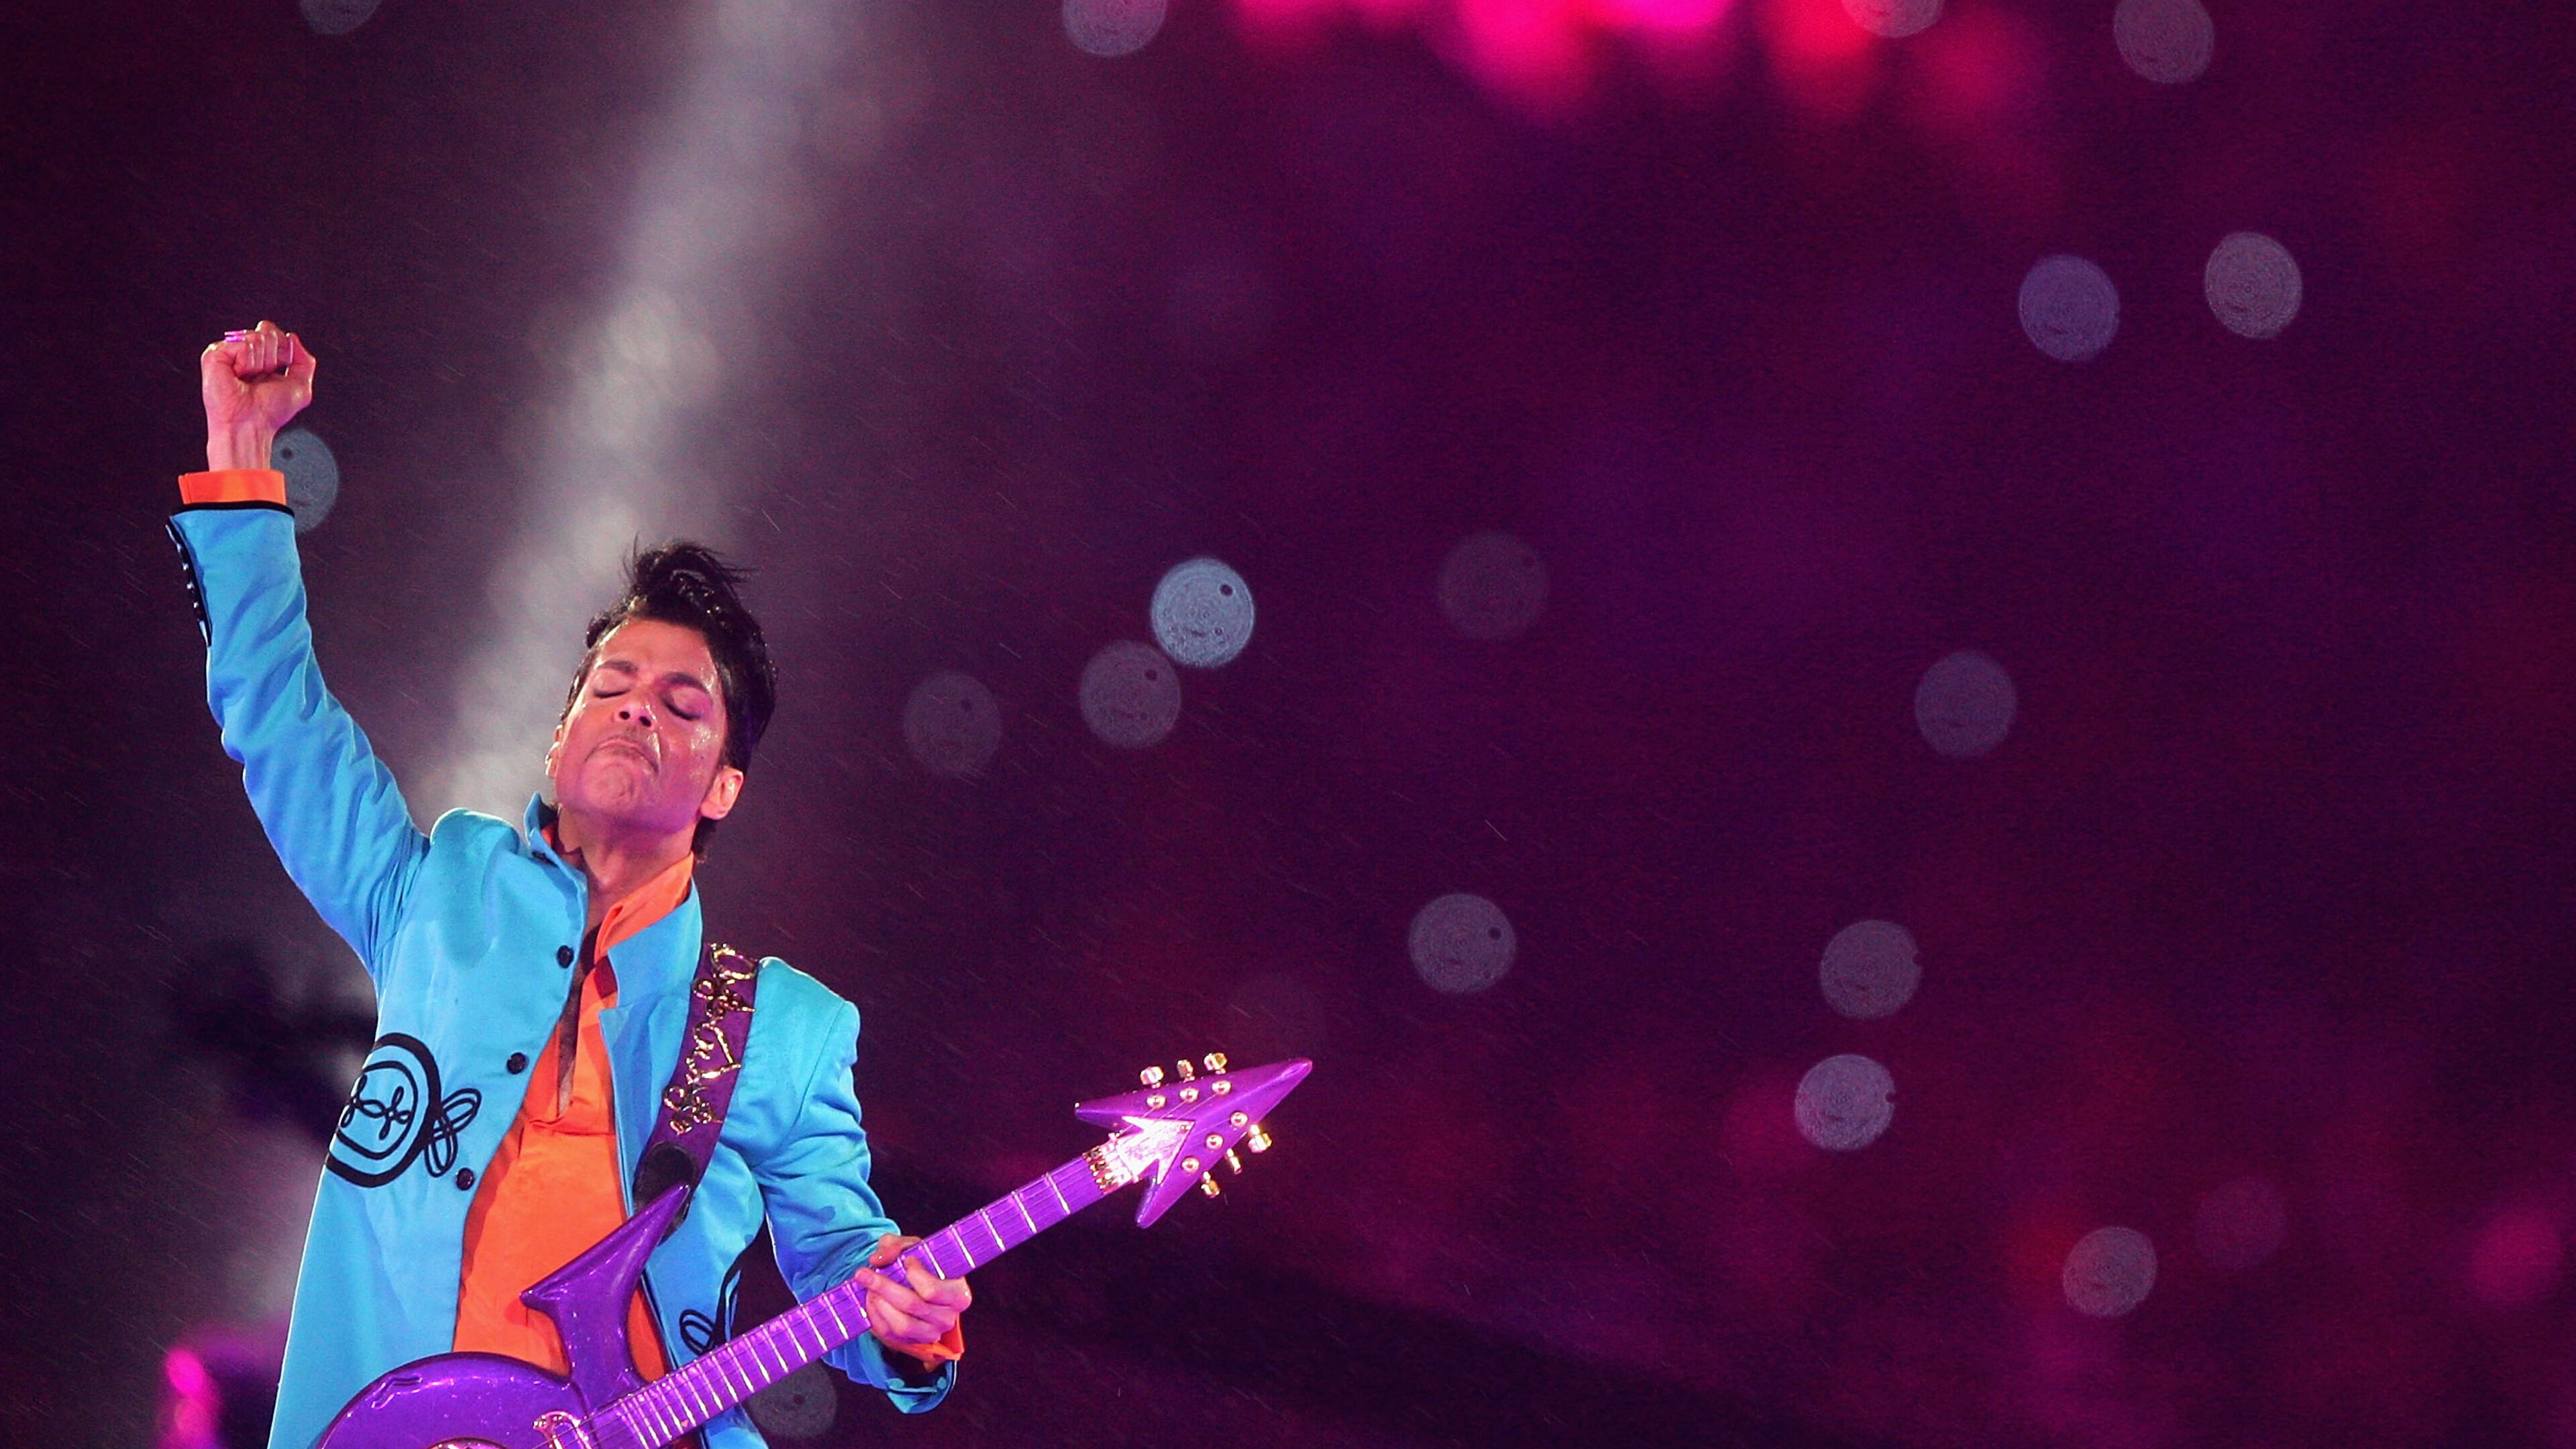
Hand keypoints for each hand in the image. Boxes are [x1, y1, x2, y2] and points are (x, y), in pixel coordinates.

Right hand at [200, 320, 316, 469]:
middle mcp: (242, 352)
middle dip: (272, 358)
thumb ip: (304, 360)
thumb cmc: (270, 412)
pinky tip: (237, 376)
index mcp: (258, 357)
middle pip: (268, 333)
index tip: (275, 372)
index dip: (283, 351)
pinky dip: (247, 363)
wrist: (250, 425)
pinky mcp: (214, 355)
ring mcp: (227, 352)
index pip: (273, 333)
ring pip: (256, 338)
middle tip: (260, 379)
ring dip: (259, 364)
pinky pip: (243, 345)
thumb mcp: (300, 386)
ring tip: (248, 380)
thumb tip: (291, 337)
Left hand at [854, 1234, 968, 1364]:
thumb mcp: (913, 1247)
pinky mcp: (914, 1342)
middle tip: (863, 1273)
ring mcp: (932, 1333)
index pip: (933, 1290)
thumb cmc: (922, 1265)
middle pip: (913, 1305)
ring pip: (901, 1324)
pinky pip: (890, 1333)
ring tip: (869, 1287)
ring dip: (879, 1303)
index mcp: (958, 1294)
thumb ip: (895, 1246)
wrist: (920, 1287)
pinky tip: (871, 1300)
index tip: (905, 1260)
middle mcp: (948, 1318)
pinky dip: (875, 1316)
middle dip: (884, 1287)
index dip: (915, 1274)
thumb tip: (878, 1259)